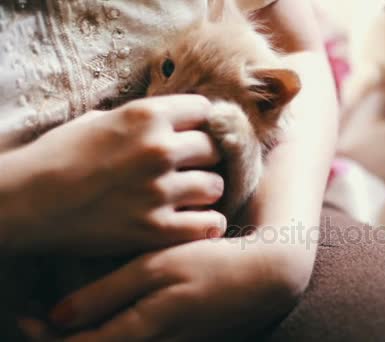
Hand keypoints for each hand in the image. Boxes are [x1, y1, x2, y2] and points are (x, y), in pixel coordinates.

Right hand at [0, 95, 225, 254]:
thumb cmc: (57, 158)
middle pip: (214, 148)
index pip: (204, 110)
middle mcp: (158, 150)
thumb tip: (171, 120)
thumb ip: (140, 120)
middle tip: (191, 168)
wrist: (26, 203)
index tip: (191, 135)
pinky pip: (209, 223)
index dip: (199, 124)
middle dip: (205, 157)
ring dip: (206, 191)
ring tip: (190, 197)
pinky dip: (206, 223)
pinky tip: (194, 221)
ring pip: (216, 186)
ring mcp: (159, 191)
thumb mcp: (98, 121)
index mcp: (145, 116)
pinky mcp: (156, 229)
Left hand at [21, 237, 297, 340]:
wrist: (265, 277)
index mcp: (143, 329)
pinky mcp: (182, 341)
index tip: (26, 315)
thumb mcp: (158, 268)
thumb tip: (60, 316)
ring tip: (64, 316)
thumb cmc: (212, 264)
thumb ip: (109, 291)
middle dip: (61, 339)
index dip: (46, 337)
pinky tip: (109, 314)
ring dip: (87, 337)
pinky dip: (113, 334)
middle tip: (35, 315)